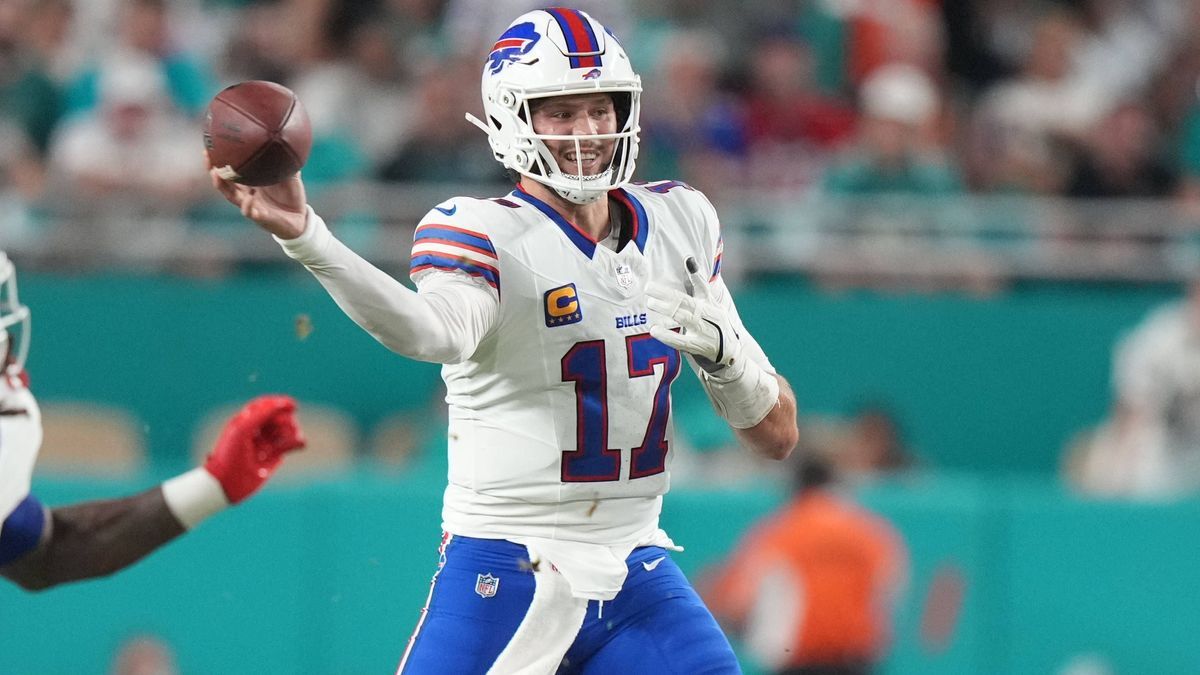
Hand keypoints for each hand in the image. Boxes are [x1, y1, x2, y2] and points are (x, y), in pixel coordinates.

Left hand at [203, 395, 305, 502]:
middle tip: (286, 427)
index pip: (265, 405)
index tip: (292, 405)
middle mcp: (256, 430)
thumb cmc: (230, 453)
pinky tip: (301, 443)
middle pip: (278, 417)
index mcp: (246, 421)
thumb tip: (282, 404)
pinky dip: (296, 442)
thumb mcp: (243, 429)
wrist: (226, 483)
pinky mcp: (274, 457)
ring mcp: (266, 443)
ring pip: (285, 430)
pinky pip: (289, 445)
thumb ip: (262, 413)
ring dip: (292, 431)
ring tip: (295, 437)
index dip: (279, 403)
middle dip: (286, 420)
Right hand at [207, 151, 307, 238]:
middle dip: (213, 170)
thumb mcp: (290, 176)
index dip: (220, 160)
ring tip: (216, 174)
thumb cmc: (291, 196)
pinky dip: (248, 205)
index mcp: (250, 184)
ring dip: (223, 186)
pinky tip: (249, 196)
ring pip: (232, 197)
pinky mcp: (260, 218)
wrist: (300, 219)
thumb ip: (287, 162)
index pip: (230, 171)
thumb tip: (288, 140)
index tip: (211, 146)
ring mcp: (251, 206)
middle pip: (223, 183)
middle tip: (207, 157)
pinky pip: (250, 212)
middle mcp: (246, 194)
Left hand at [646, 257, 743, 379]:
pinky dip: (668, 336)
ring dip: (666, 311)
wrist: (731, 352)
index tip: (679, 265)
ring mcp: (704, 332)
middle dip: (667, 295)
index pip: (699, 289)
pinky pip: (681, 342)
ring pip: (684, 319)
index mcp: (710, 305)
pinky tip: (654, 331)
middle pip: (686, 303)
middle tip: (648, 288)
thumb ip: (699, 284)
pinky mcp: (698, 347)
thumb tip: (689, 260)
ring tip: (650, 303)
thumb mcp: (711, 303)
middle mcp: (709, 317)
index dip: (690, 277)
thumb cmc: (717, 322)